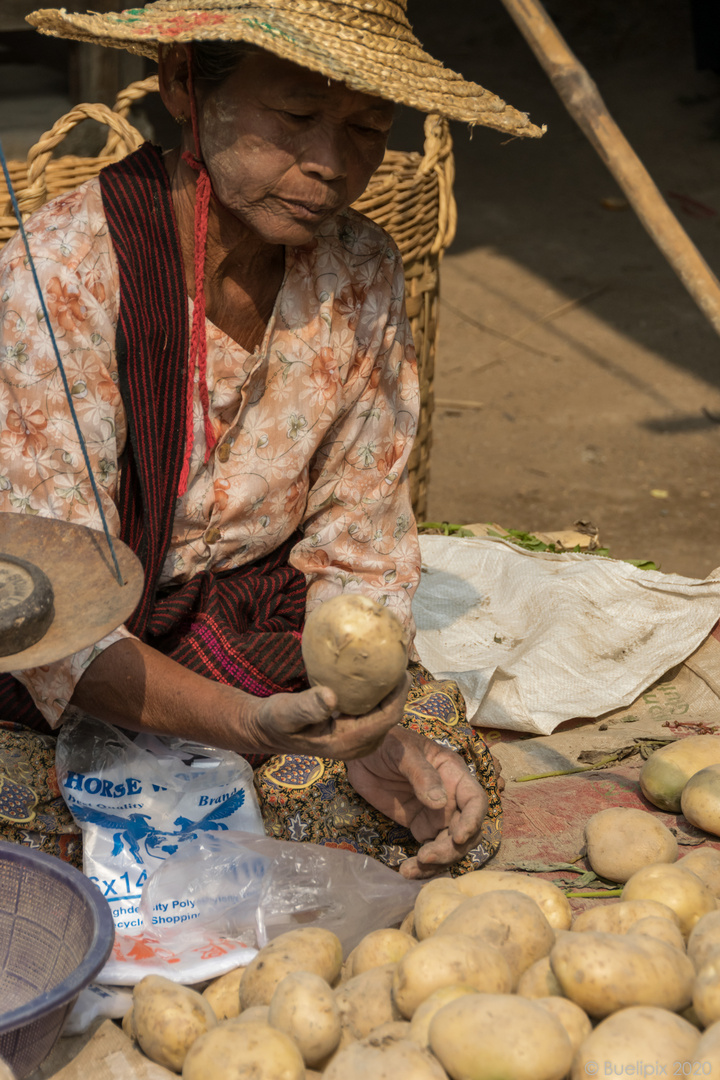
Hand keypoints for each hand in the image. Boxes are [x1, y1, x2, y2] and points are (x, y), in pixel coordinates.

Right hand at [248, 673, 411, 759]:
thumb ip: (306, 707)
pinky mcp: (354, 733)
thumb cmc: (276, 721)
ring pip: (386, 715)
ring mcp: (358, 741)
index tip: (401, 668)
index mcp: (347, 743)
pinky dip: (380, 695)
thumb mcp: (285, 713)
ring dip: (391, 691)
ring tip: (391, 663)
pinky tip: (375, 675)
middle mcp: (358, 746)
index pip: (387, 718)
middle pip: (392, 716)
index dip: (399, 694)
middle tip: (399, 659)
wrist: (270, 731)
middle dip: (400, 690)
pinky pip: (376, 713)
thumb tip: (331, 696)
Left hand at [346, 726, 489, 878]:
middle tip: (426, 858)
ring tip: (411, 870)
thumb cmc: (387, 743)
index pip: (475, 800)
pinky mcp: (420, 827)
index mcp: (454, 774)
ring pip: (450, 847)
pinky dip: (422, 866)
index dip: (472, 820)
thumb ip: (421, 774)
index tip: (458, 837)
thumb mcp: (403, 753)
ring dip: (437, 863)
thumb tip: (439, 802)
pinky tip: (407, 871)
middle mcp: (451, 797)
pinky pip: (429, 851)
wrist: (362, 754)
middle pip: (466, 831)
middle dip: (451, 849)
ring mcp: (436, 814)